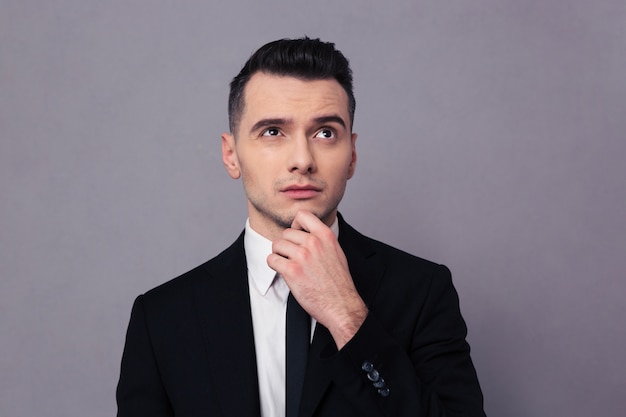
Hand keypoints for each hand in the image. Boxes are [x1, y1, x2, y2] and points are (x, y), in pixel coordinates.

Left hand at [267, 210, 367, 348]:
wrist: (341, 305)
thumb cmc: (339, 283)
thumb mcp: (336, 252)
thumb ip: (322, 240)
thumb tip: (307, 233)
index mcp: (325, 236)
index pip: (302, 215)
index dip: (296, 225)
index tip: (297, 235)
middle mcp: (313, 242)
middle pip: (286, 233)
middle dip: (287, 245)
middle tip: (293, 257)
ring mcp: (302, 256)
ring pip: (277, 245)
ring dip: (279, 255)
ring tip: (288, 264)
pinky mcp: (291, 270)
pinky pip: (271, 259)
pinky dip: (274, 265)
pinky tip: (283, 271)